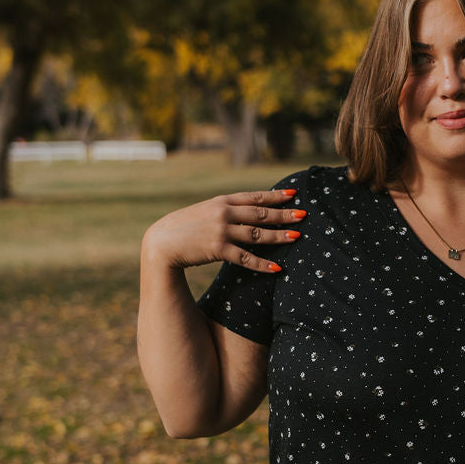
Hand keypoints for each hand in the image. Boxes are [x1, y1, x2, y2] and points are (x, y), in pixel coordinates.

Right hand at [143, 189, 305, 274]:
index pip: (254, 196)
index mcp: (221, 201)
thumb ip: (223, 210)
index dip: (275, 195)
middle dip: (284, 214)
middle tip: (303, 215)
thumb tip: (244, 211)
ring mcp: (221, 230)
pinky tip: (277, 268)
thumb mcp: (203, 210)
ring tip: (297, 237)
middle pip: (261, 213)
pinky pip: (245, 258)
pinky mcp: (218, 249)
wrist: (161, 242)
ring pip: (257, 234)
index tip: (293, 194)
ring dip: (279, 236)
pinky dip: (262, 264)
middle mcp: (224, 213)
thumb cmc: (182, 227)